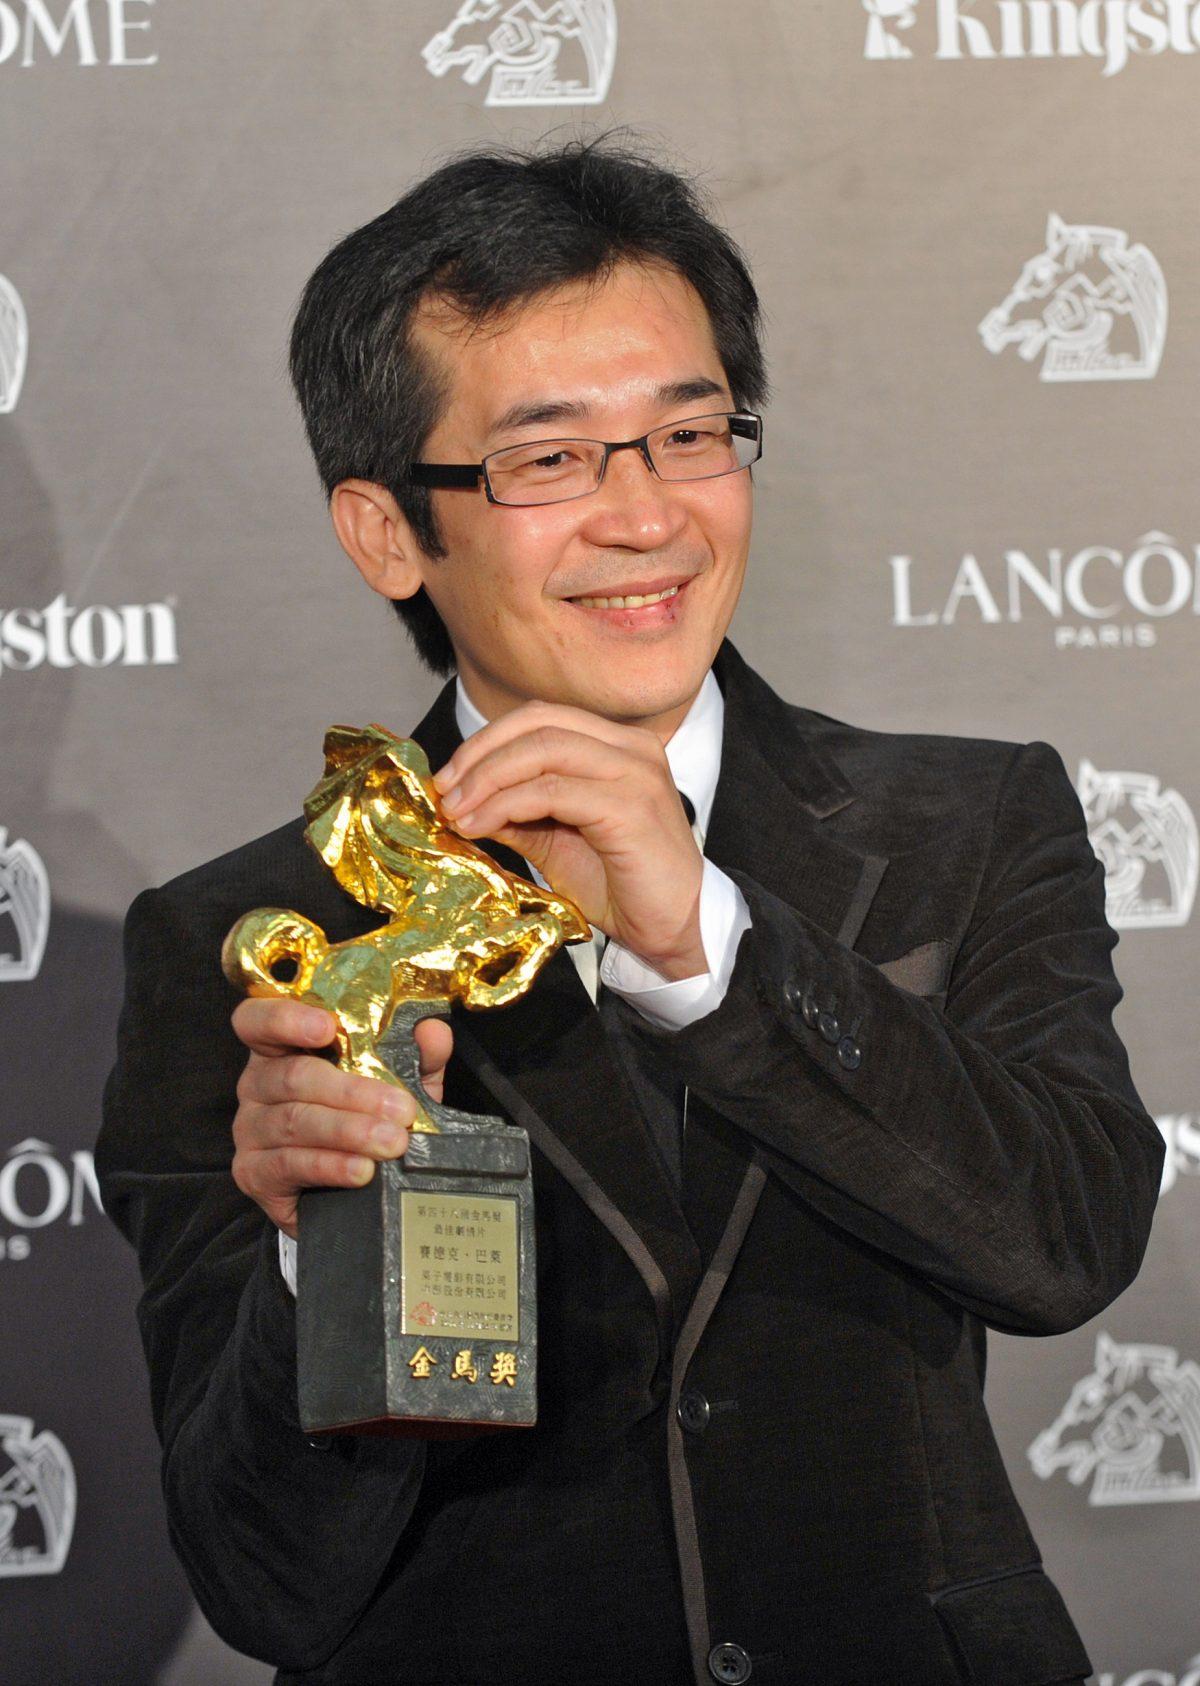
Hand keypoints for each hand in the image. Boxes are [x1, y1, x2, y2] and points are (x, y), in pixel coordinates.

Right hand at [230, 998, 452, 1237]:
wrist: (349, 1193)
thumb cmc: (364, 1122)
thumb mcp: (395, 1085)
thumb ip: (414, 1057)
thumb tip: (432, 1031)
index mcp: (283, 1049)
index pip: (260, 1019)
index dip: (287, 1018)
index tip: (327, 1027)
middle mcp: (258, 1084)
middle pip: (294, 1077)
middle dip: (353, 1092)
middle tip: (401, 1110)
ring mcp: (250, 1129)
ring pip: (295, 1121)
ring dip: (349, 1132)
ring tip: (392, 1143)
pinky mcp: (253, 1173)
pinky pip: (289, 1165)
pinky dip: (330, 1166)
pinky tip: (361, 1171)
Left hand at [433, 700, 704, 978]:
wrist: (675, 929)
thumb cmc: (622, 885)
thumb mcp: (556, 838)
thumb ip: (517, 811)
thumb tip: (461, 798)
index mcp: (618, 746)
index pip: (542, 718)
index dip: (488, 740)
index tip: (450, 777)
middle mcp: (631, 748)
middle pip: (539, 723)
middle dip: (480, 753)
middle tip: (446, 790)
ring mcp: (635, 773)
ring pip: (543, 750)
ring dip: (487, 778)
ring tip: (456, 811)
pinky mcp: (630, 807)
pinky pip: (552, 791)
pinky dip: (506, 804)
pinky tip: (481, 825)